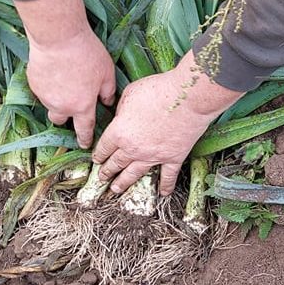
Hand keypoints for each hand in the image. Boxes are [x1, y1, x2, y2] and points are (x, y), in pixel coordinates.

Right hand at [15, 0, 115, 148]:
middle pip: (60, 121)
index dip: (85, 138)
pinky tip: (53, 69)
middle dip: (65, 116)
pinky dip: (47, 84)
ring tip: (62, 80)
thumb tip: (107, 102)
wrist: (58, 38)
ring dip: (55, 99)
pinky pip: (41, 89)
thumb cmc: (87, 54)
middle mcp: (61, 106)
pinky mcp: (34, 84)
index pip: (84, 129)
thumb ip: (108, 91)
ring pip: (49, 104)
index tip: (84, 145)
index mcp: (82, 106)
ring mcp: (45, 96)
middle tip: (70, 102)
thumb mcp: (106, 72)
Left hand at [92, 50, 243, 195]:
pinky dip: (166, 185)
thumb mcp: (129, 94)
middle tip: (102, 178)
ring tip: (116, 189)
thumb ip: (121, 109)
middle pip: (116, 163)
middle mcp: (132, 149)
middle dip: (107, 171)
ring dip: (124, 182)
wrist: (187, 98)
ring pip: (134, 174)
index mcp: (119, 132)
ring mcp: (153, 156)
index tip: (96, 160)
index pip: (104, 148)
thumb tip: (120, 117)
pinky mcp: (173, 158)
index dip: (98, 155)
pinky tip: (163, 193)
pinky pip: (167, 176)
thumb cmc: (157, 90)